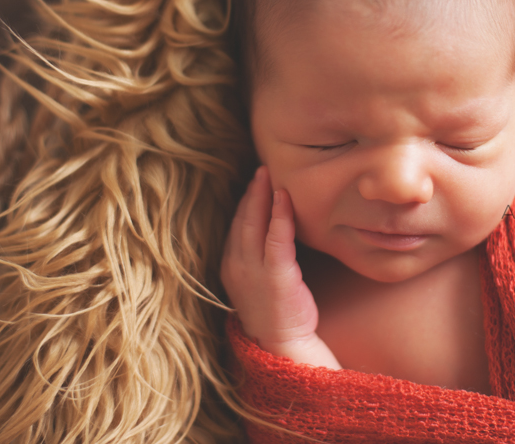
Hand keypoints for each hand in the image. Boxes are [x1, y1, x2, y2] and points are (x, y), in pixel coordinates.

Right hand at [221, 166, 340, 368]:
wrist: (283, 345)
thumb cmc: (277, 314)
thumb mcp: (260, 281)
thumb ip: (259, 257)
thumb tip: (271, 232)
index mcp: (230, 267)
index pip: (235, 226)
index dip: (244, 203)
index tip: (254, 183)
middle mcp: (236, 266)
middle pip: (241, 220)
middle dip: (250, 192)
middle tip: (261, 169)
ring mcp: (253, 271)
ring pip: (254, 224)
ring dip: (262, 196)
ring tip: (269, 175)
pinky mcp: (276, 276)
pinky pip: (276, 237)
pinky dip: (279, 214)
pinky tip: (284, 197)